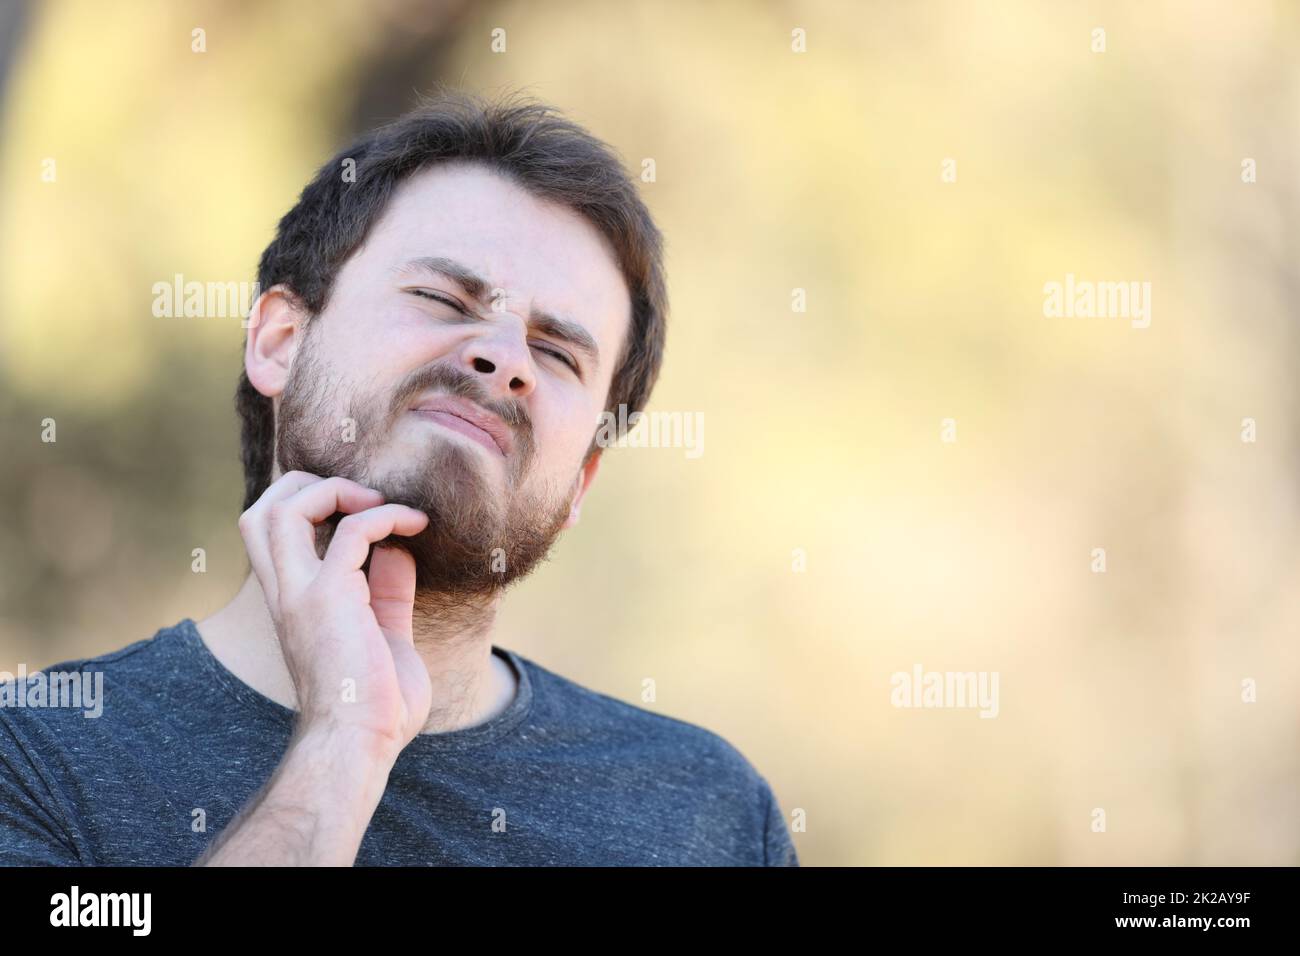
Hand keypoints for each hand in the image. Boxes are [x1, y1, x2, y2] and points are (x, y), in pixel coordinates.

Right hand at [238, 470, 432, 760]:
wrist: (359, 744)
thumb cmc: (375, 705)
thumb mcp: (385, 634)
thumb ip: (386, 592)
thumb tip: (397, 551)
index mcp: (292, 602)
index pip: (270, 534)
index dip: (307, 504)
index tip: (363, 510)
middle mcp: (286, 593)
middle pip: (261, 512)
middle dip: (308, 485)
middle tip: (362, 497)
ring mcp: (301, 595)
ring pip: (282, 509)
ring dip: (335, 490)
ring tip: (380, 502)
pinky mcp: (329, 599)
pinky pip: (353, 531)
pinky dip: (386, 516)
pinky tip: (416, 526)